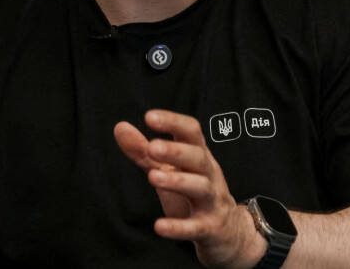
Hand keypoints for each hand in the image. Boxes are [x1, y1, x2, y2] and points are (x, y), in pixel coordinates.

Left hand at [114, 110, 265, 268]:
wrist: (229, 232)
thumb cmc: (194, 195)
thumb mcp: (170, 170)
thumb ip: (144, 151)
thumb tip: (120, 127)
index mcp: (199, 157)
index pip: (191, 132)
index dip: (173, 122)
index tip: (149, 117)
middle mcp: (209, 175)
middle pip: (198, 157)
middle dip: (176, 151)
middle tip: (152, 147)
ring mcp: (212, 201)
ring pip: (200, 187)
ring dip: (177, 181)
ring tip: (153, 177)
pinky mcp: (210, 228)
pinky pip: (196, 227)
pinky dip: (179, 227)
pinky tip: (159, 226)